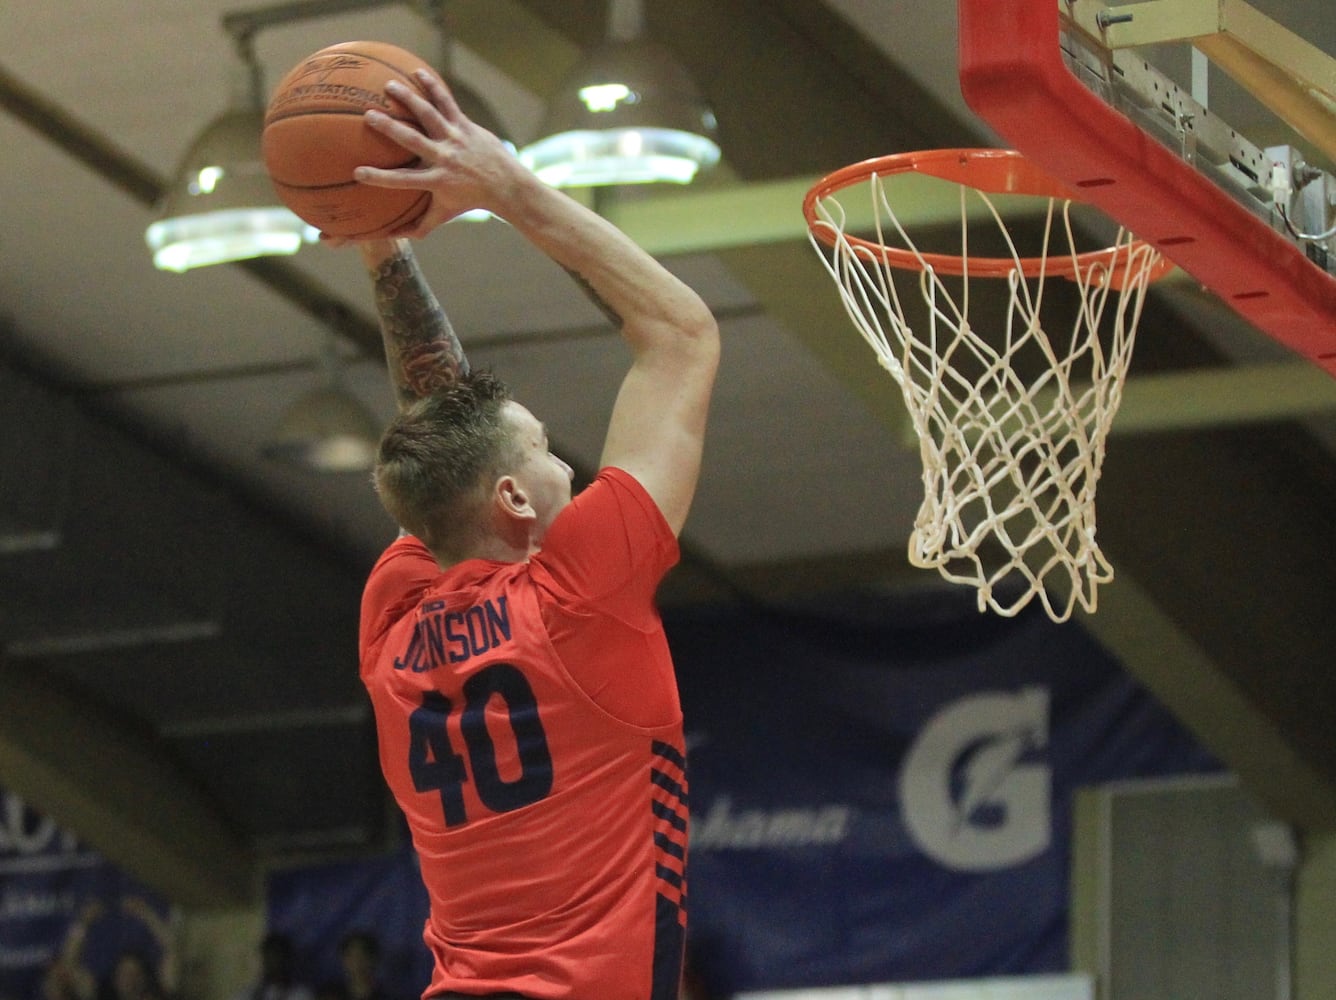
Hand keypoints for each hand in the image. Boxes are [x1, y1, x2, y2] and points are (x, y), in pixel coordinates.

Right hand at [352, 71, 522, 235]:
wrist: (505, 185)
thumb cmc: (470, 201)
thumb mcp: (444, 214)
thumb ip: (421, 224)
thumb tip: (397, 236)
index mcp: (436, 180)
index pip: (403, 181)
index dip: (380, 178)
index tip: (358, 173)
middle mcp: (444, 158)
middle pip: (413, 140)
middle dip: (390, 128)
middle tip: (368, 116)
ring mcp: (455, 138)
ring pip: (430, 115)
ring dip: (410, 99)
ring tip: (389, 86)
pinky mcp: (464, 125)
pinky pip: (447, 102)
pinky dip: (433, 87)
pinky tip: (417, 72)